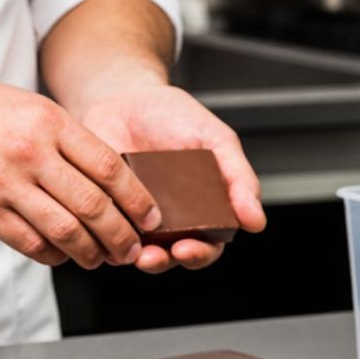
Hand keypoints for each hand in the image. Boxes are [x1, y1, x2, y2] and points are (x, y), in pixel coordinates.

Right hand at [0, 73, 161, 268]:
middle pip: (95, 205)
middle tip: (131, 249)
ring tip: (99, 259)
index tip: (150, 216)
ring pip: (66, 230)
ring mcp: (5, 183)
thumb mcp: (22, 104)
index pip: (111, 167)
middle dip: (121, 235)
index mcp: (48, 121)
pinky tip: (60, 256)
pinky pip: (29, 242)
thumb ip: (59, 134)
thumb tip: (98, 169)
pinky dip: (52, 255)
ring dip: (90, 252)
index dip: (138, 199)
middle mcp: (31, 152)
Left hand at [76, 84, 265, 273]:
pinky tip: (102, 228)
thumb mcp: (216, 140)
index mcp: (202, 211)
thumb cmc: (173, 116)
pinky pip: (102, 236)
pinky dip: (103, 239)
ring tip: (132, 250)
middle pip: (171, 257)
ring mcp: (135, 219)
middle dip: (164, 261)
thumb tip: (257, 222)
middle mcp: (169, 222)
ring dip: (133, 257)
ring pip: (135, 254)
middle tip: (156, 256)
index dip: (199, 254)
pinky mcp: (105, 212)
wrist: (124, 97)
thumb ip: (239, 179)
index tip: (187, 249)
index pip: (207, 246)